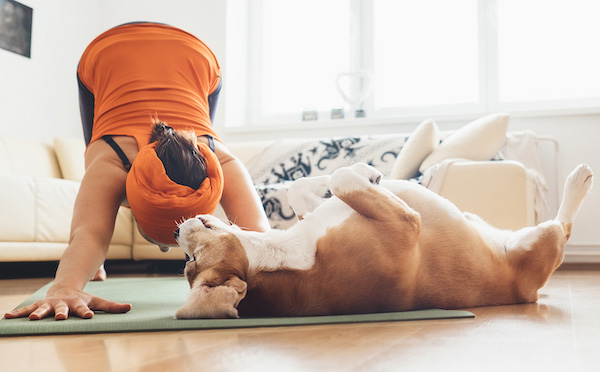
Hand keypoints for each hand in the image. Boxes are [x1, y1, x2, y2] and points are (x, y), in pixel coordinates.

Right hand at [3, 284, 130, 320]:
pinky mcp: (39, 305)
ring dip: (38, 313)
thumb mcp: (98, 301)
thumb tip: (130, 308)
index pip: (84, 308)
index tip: (88, 317)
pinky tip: (6, 316)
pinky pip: (27, 308)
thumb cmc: (83, 299)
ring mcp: (50, 304)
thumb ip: (113, 306)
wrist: (66, 287)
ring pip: (43, 309)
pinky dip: (17, 312)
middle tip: (60, 317)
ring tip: (31, 318)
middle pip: (62, 309)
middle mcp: (63, 303)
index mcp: (78, 303)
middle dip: (60, 313)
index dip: (86, 312)